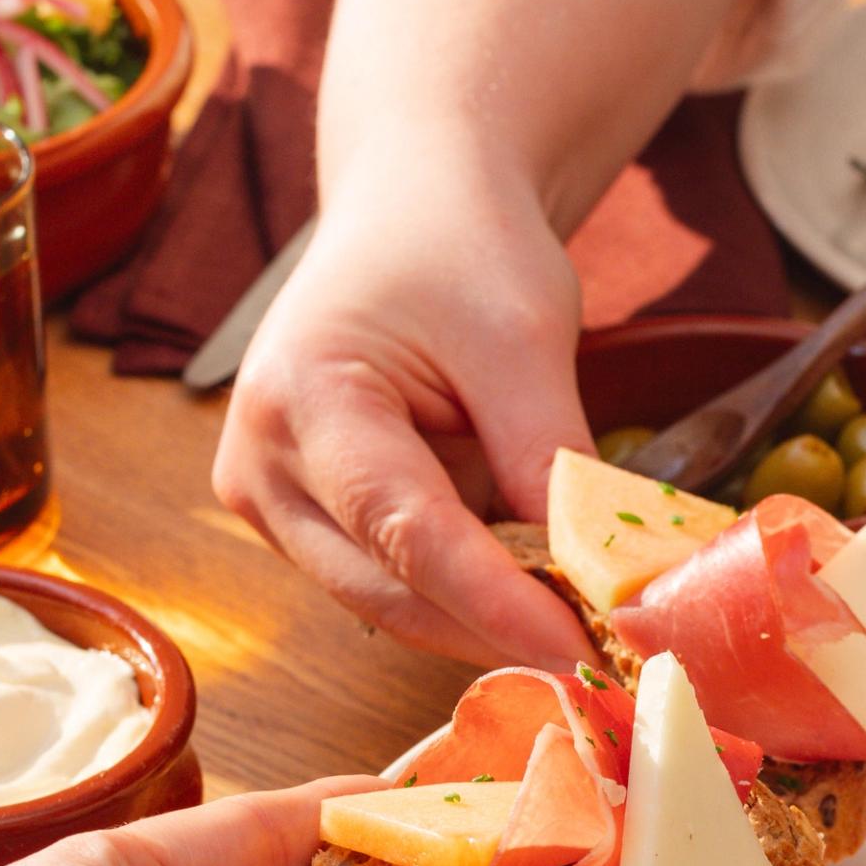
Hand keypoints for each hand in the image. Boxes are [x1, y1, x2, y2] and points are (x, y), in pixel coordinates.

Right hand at [211, 160, 598, 670]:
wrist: (413, 214)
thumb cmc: (459, 250)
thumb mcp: (523, 339)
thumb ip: (548, 461)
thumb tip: (590, 579)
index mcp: (300, 398)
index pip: (407, 534)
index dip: (499, 604)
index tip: (582, 651)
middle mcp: (261, 464)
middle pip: (390, 590)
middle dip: (499, 626)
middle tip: (605, 651)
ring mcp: (271, 502)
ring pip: (391, 604)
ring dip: (485, 620)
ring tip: (579, 618)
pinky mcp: (303, 523)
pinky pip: (392, 585)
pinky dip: (466, 596)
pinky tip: (532, 592)